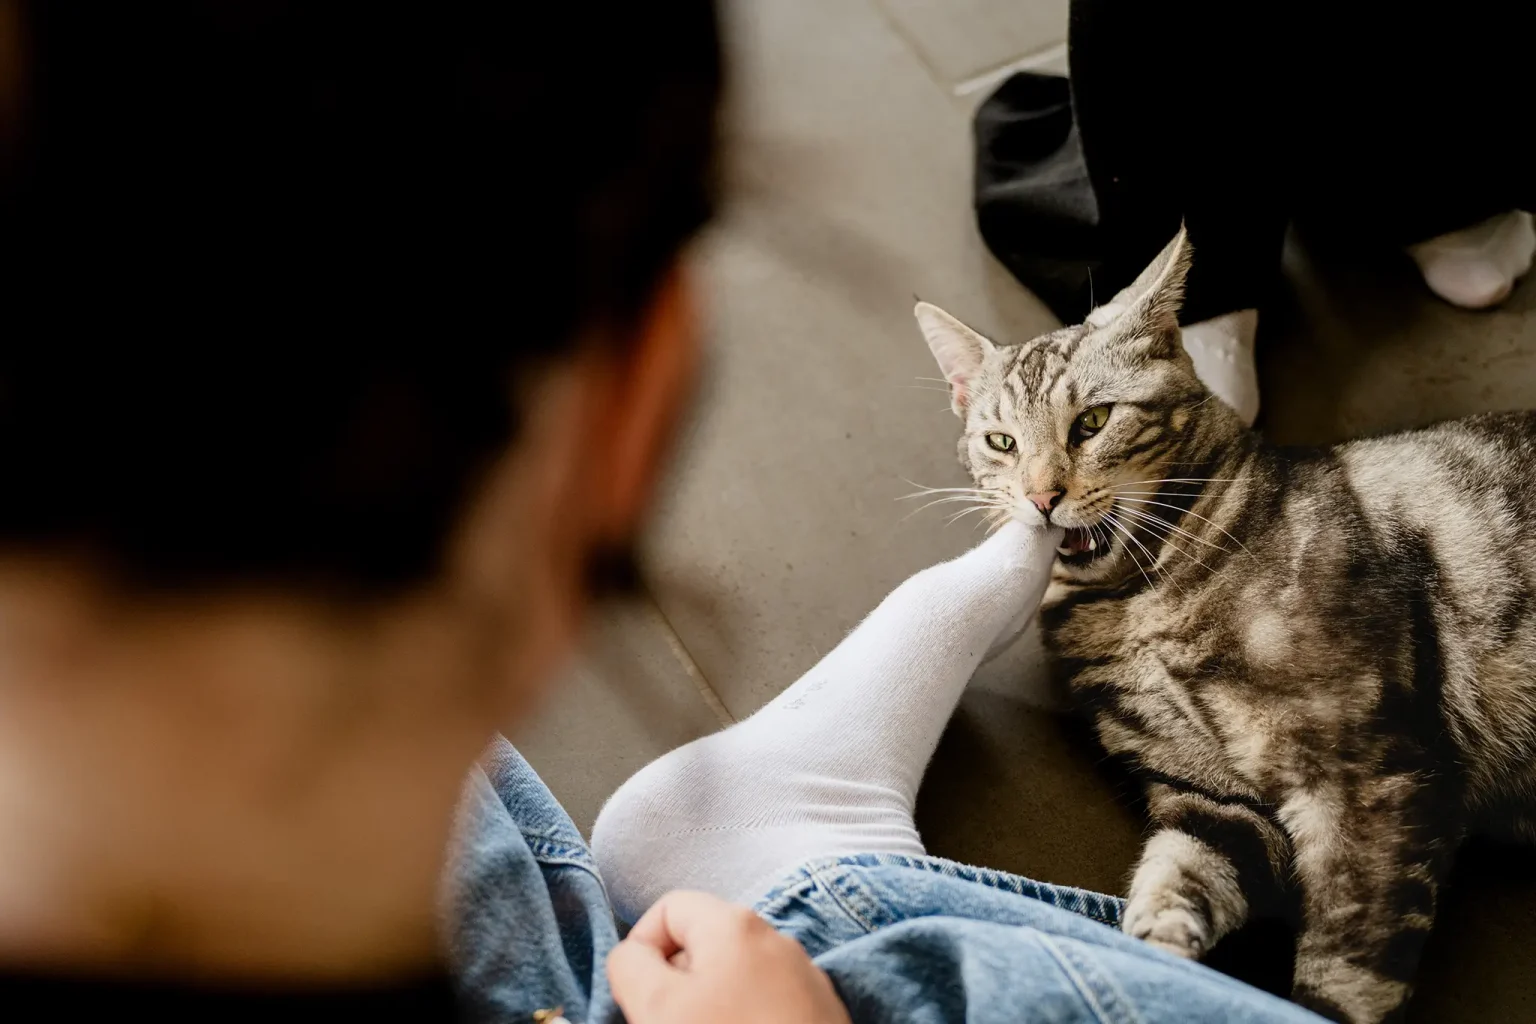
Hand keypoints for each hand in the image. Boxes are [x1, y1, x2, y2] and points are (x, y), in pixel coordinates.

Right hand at [607, 890, 851, 1023]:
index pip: (668, 908)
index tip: (640, 994)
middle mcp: (775, 938)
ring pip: (733, 978)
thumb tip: (632, 955)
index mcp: (735, 923)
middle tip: (671, 1022)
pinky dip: (744, 1018)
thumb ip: (630, 966)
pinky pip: (764, 1002)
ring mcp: (803, 976)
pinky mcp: (818, 1011)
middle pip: (702, 944)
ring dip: (709, 1004)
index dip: (642, 948)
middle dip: (677, 983)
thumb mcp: (658, 1006)